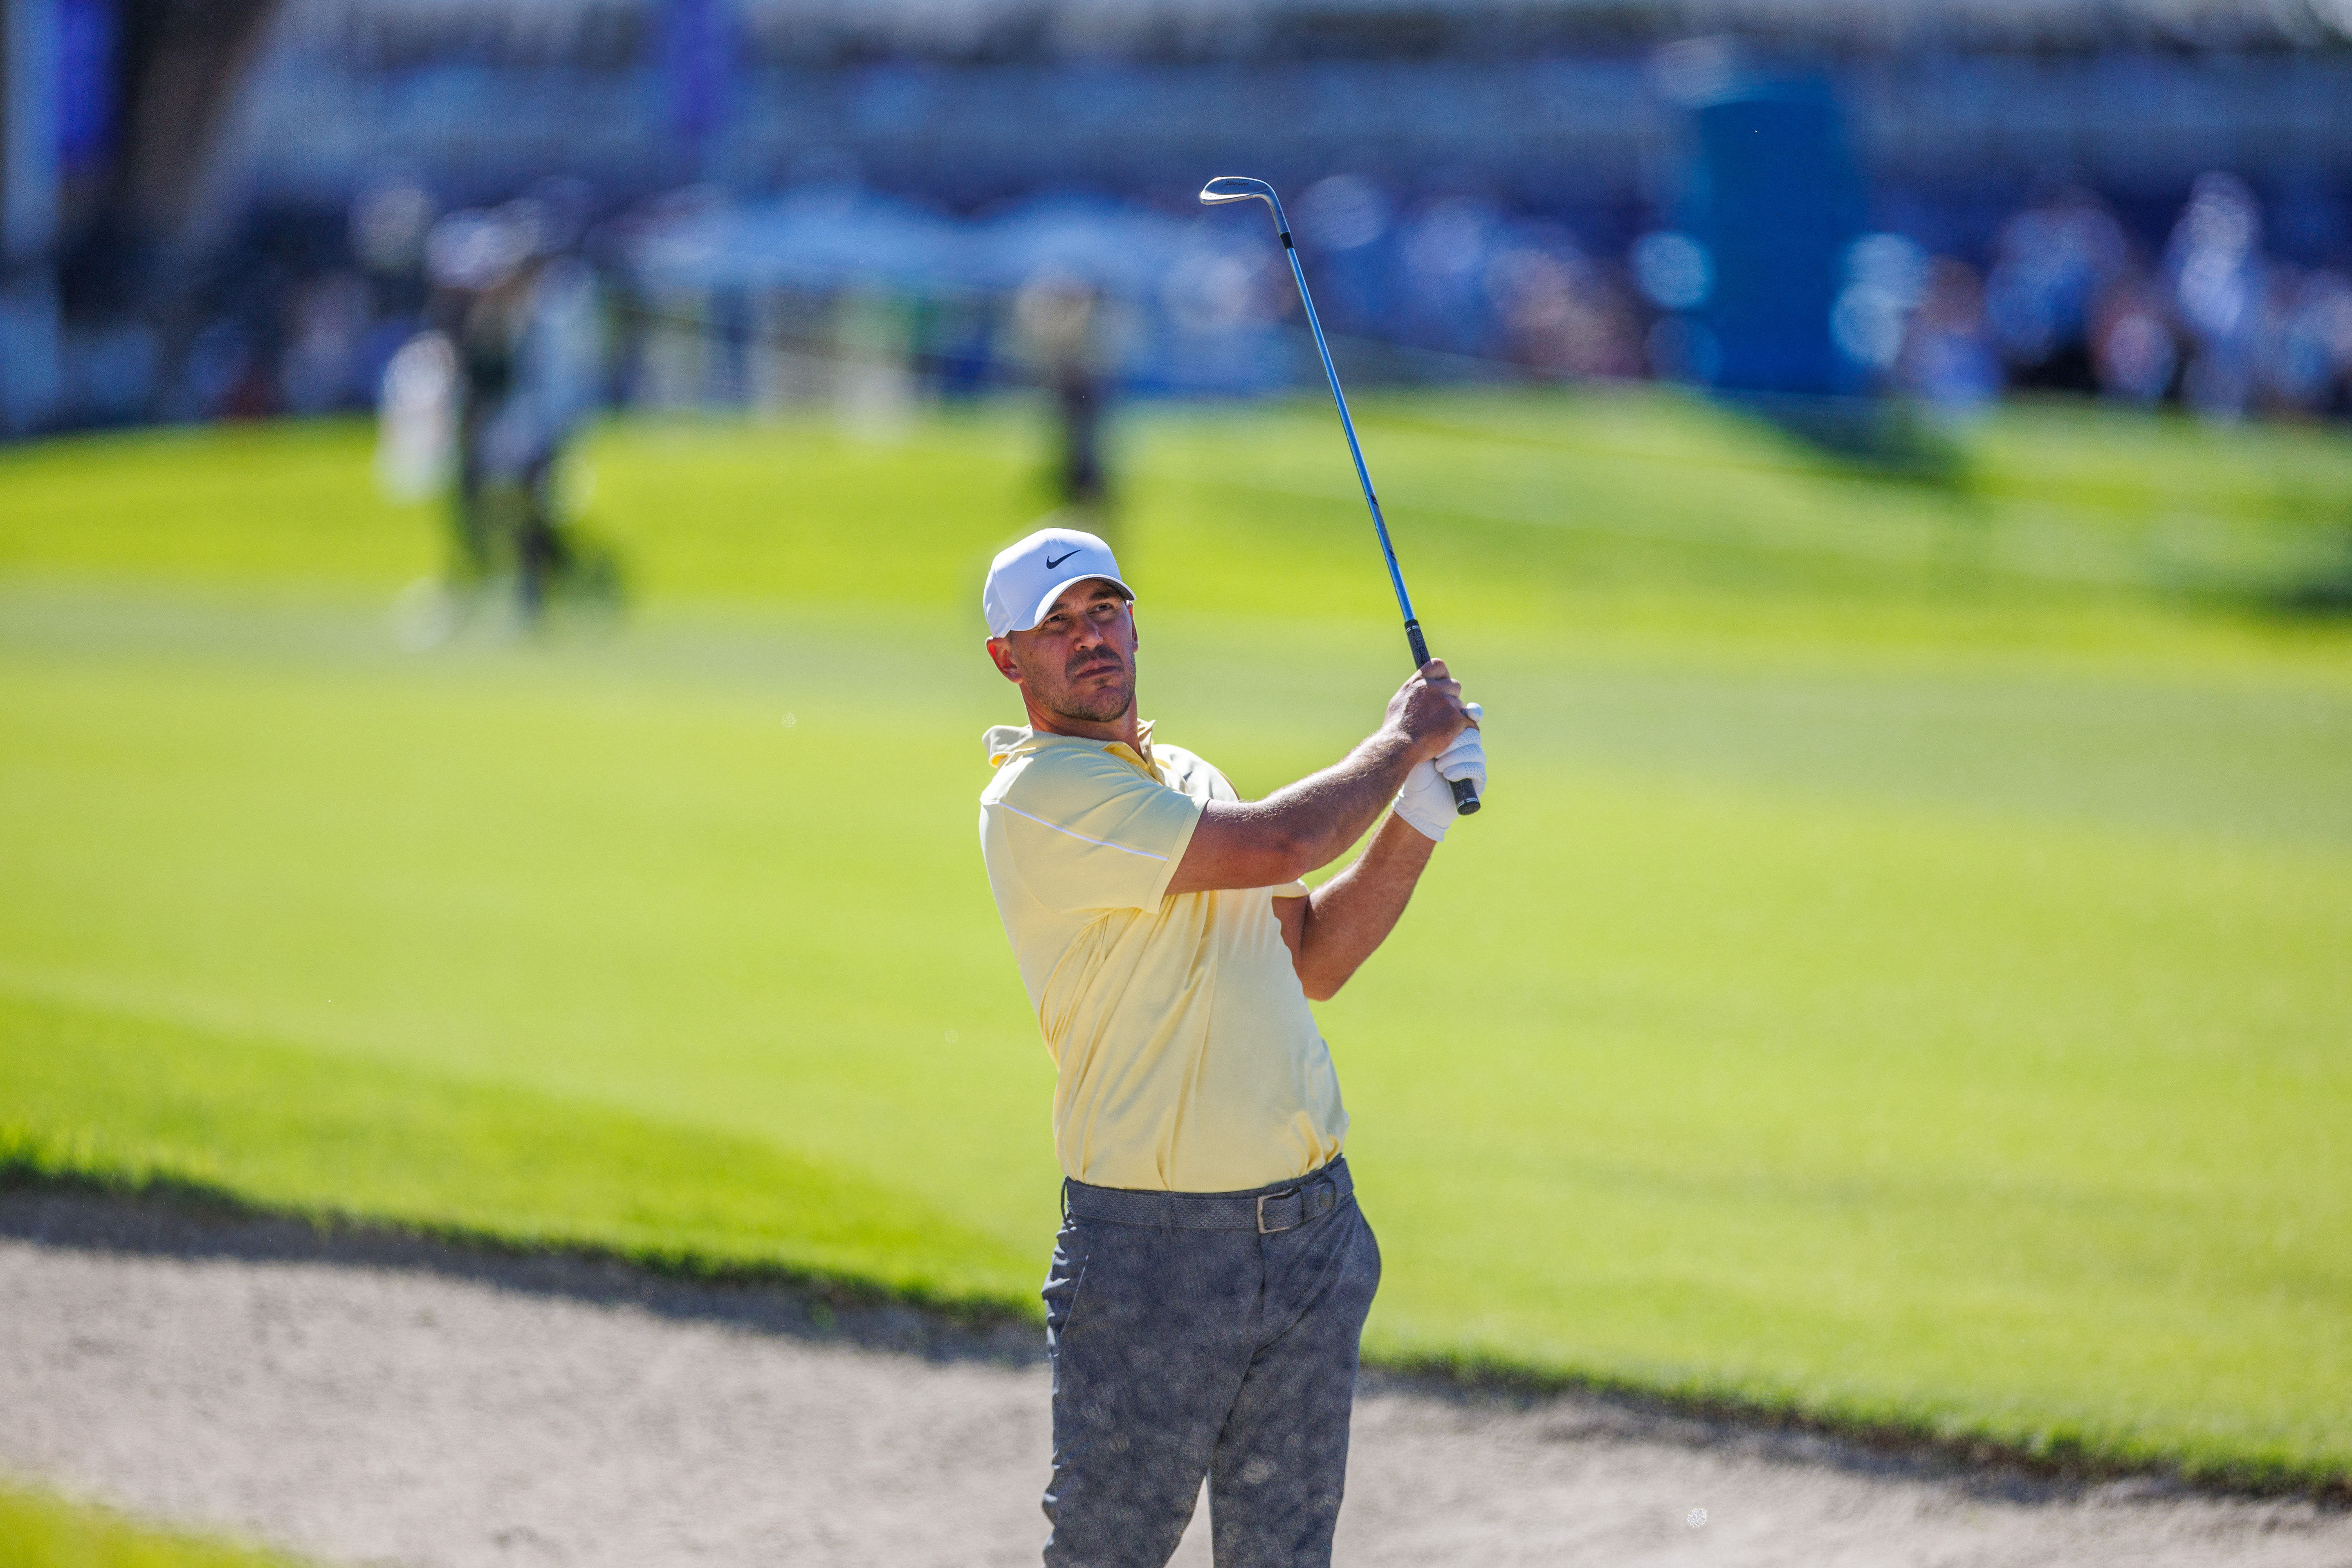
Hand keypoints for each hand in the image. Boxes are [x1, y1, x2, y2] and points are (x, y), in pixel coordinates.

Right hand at [1382, 659, 1474, 763]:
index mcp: (1419, 681)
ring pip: (1460, 706)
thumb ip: (1415, 689)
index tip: (1441, 685)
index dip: (1442, 676)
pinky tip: (1454, 736)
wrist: (1401, 746)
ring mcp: (1447, 703)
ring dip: (1454, 715)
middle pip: (1455, 685)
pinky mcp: (1457, 719)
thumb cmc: (1396, 727)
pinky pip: (1470, 722)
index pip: (1439, 665)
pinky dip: (1464, 729)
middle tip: (1440, 713)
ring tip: (1439, 729)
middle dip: (1451, 697)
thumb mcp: (1399, 700)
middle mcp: (1434, 688)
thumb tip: (1423, 684)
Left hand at [1393, 705, 1484, 841]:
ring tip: (1438, 767)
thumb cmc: (1416, 771)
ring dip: (1455, 757)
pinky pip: (1477, 769)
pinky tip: (1447, 775)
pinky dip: (1461, 770)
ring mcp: (1475, 763)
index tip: (1467, 712)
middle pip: (1473, 733)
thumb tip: (1447, 709)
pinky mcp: (1479, 780)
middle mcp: (1468, 746)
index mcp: (1456, 734)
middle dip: (1455, 741)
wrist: (1417, 801)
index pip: (1472, 717)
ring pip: (1476, 751)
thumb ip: (1433, 729)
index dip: (1473, 713)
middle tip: (1436, 752)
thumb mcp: (1421, 747)